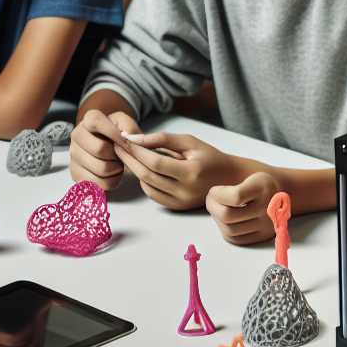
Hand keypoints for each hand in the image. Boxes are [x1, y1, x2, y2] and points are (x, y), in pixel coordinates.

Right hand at [68, 109, 130, 190]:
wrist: (111, 148)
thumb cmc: (119, 135)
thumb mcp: (126, 124)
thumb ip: (129, 126)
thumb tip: (128, 138)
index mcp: (88, 120)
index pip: (96, 122)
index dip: (113, 133)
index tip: (125, 141)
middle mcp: (77, 135)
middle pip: (99, 149)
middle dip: (118, 154)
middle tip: (123, 154)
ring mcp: (74, 156)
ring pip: (101, 168)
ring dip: (117, 168)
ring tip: (119, 163)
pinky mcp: (76, 174)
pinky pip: (99, 183)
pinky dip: (112, 181)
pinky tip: (113, 173)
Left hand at [114, 130, 258, 209]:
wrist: (229, 179)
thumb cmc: (210, 156)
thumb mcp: (190, 142)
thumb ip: (162, 139)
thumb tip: (134, 139)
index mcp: (192, 172)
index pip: (156, 162)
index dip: (137, 151)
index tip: (124, 139)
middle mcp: (186, 190)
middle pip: (147, 176)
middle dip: (129, 159)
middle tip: (117, 145)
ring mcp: (181, 202)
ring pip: (147, 186)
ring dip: (134, 170)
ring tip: (128, 155)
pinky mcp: (178, 208)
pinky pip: (153, 195)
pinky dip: (144, 182)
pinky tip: (143, 170)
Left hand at [206, 170, 283, 245]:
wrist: (284, 193)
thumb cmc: (260, 182)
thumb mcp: (252, 173)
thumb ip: (231, 180)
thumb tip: (209, 197)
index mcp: (264, 187)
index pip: (235, 197)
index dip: (218, 195)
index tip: (214, 191)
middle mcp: (267, 208)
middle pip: (228, 216)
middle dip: (212, 207)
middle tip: (210, 199)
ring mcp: (266, 225)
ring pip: (229, 230)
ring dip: (217, 219)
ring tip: (217, 208)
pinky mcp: (262, 236)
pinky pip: (235, 239)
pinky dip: (225, 229)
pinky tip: (226, 219)